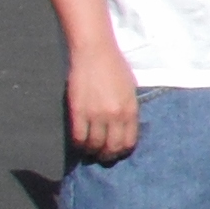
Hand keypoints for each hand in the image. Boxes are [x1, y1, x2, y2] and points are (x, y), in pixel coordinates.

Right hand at [64, 36, 141, 162]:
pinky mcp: (78, 111)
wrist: (95, 52)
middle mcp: (115, 116)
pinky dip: (78, 143)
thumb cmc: (115, 67)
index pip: (128, 142)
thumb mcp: (130, 89)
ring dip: (91, 151)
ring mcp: (96, 114)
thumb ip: (129, 108)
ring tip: (90, 150)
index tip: (116, 152)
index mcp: (131, 110)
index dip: (122, 151)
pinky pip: (77, 136)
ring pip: (93, 145)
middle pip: (111, 147)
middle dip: (107, 155)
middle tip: (102, 156)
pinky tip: (79, 142)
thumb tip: (125, 126)